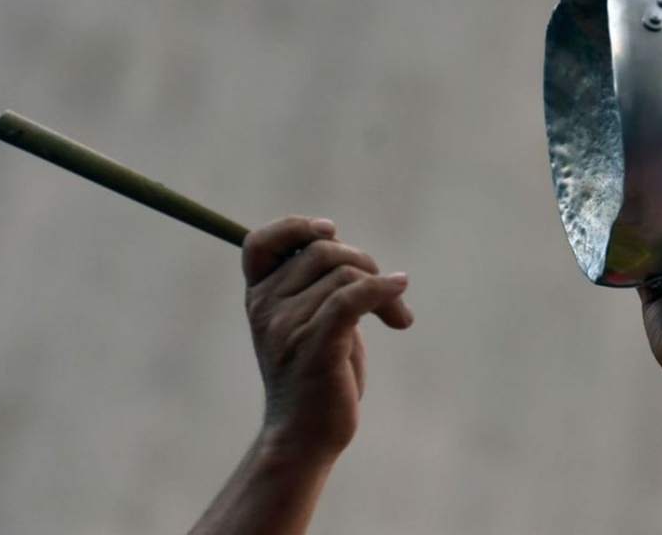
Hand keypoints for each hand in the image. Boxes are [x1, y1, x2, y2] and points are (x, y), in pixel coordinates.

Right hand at [241, 217, 413, 461]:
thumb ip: (319, 285)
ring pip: (346, 274)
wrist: (306, 435)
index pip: (260, 243)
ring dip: (384, 288)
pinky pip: (353, 297)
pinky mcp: (315, 344)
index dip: (294, 226)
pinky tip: (402, 301)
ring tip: (398, 315)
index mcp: (260, 297)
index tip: (330, 230)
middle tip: (390, 292)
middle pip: (324, 251)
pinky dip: (384, 291)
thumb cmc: (315, 376)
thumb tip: (355, 252)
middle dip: (365, 263)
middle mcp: (267, 307)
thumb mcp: (309, 321)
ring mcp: (288, 325)